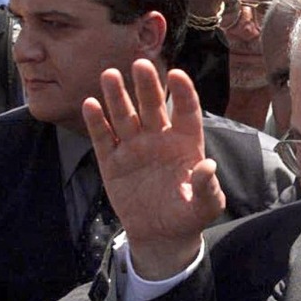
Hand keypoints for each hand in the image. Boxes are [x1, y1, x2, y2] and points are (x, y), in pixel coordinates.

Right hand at [83, 60, 224, 278]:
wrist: (162, 236)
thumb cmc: (189, 216)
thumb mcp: (205, 206)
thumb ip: (208, 187)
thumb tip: (208, 166)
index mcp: (186, 143)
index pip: (186, 111)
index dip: (183, 93)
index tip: (177, 75)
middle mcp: (159, 139)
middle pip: (152, 106)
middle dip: (147, 85)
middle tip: (140, 64)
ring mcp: (135, 148)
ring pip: (125, 116)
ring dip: (117, 96)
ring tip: (110, 75)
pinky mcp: (113, 162)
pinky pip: (104, 137)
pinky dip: (96, 122)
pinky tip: (91, 104)